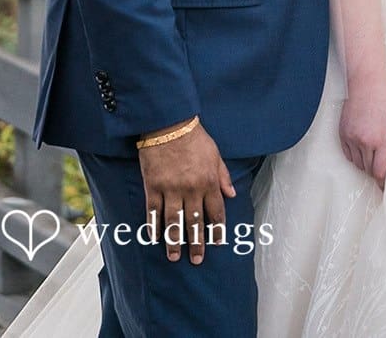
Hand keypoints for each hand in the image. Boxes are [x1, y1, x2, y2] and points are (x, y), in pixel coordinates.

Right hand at [137, 120, 235, 263]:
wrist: (169, 125)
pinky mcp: (153, 187)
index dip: (216, 230)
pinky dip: (153, 226)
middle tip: (196, 260)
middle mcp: (192, 189)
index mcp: (209, 182)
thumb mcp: (216, 154)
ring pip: (173, 222)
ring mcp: (171, 190)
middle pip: (195, 222)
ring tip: (174, 257)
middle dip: (196, 243)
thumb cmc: (194, 138)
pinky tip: (155, 238)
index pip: (216, 212)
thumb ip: (223, 176)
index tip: (216, 244)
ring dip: (174, 241)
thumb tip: (232, 195)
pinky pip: (153, 212)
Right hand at [339, 73, 385, 189]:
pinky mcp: (343, 133)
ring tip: (373, 156)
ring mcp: (351, 138)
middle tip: (382, 168)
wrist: (366, 83)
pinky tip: (362, 148)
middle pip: (368, 169)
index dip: (383, 182)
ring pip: (357, 163)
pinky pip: (348, 154)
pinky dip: (355, 156)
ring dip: (365, 164)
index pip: (380, 171)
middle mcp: (364, 141)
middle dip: (376, 172)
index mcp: (381, 140)